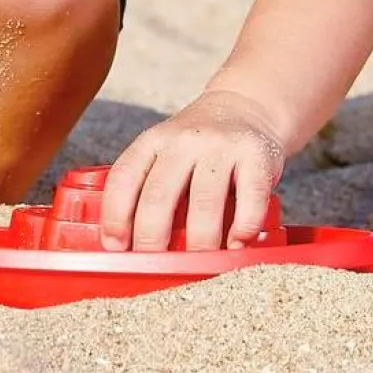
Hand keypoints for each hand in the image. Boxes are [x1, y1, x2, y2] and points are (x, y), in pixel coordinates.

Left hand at [100, 90, 286, 251]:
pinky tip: (236, 243)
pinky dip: (243, 226)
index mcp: (151, 142)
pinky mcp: (257, 156)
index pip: (124, 178)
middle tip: (152, 265)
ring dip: (199, 240)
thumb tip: (128, 245)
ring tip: (196, 263)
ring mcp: (220, 146)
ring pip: (204, 200)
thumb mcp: (163, 154)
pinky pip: (251, 196)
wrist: (246, 107)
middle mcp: (182, 141)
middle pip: (159, 194)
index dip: (115, 216)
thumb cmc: (196, 147)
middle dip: (151, 236)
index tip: (115, 246)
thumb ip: (147, 187)